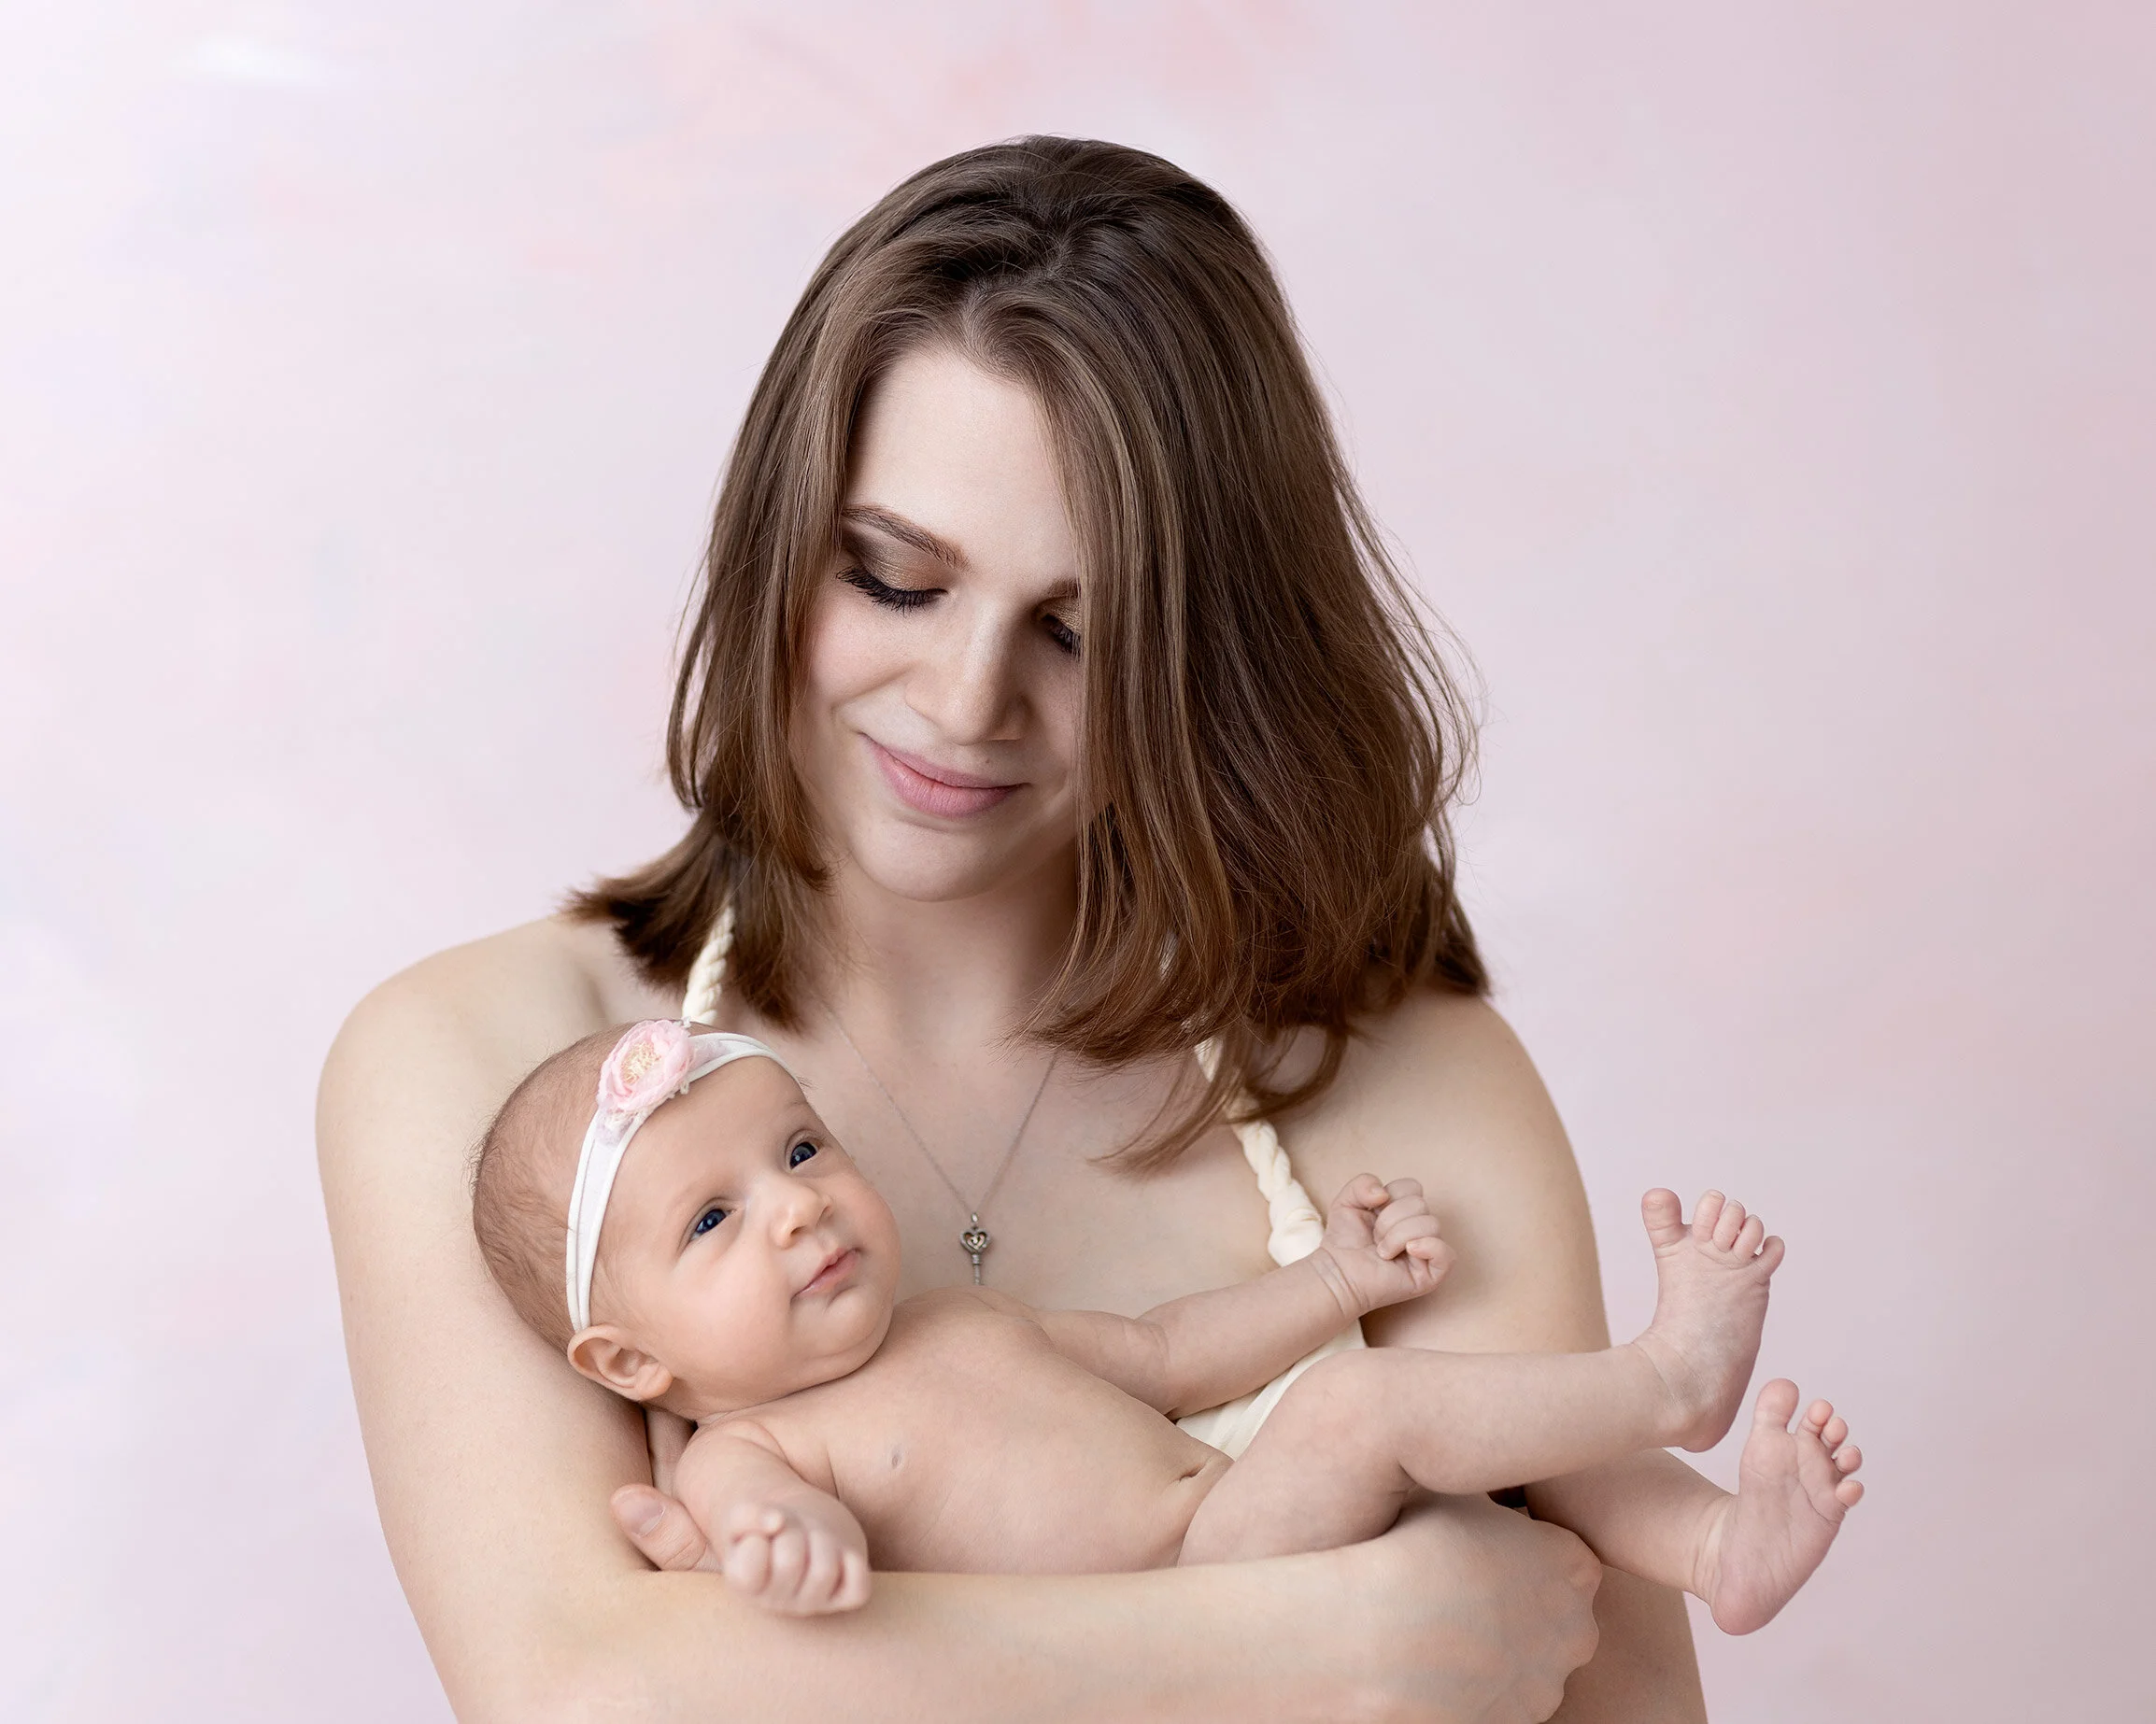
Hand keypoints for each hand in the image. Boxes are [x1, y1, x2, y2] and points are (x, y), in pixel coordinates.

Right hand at [715, 1494, 872, 1615]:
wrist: (799, 1525)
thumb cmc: (767, 1522)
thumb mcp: (744, 1513)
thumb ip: (747, 1514)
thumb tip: (777, 1522)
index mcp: (745, 1585)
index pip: (748, 1571)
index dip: (756, 1540)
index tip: (760, 1531)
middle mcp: (776, 1601)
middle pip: (790, 1563)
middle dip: (793, 1530)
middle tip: (791, 1526)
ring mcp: (813, 1602)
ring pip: (824, 1572)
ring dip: (823, 1538)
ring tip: (814, 1534)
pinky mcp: (847, 1596)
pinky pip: (858, 1589)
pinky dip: (853, 1563)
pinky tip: (839, 1550)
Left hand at [1318, 1174, 1454, 1314]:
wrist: (1338, 1273)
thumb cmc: (1345, 1240)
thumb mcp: (1347, 1201)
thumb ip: (1363, 1183)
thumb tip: (1383, 1193)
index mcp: (1405, 1211)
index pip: (1413, 1187)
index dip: (1391, 1196)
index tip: (1373, 1213)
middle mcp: (1419, 1229)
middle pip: (1420, 1205)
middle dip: (1389, 1220)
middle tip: (1375, 1238)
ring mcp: (1427, 1252)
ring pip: (1431, 1225)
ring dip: (1398, 1237)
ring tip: (1383, 1252)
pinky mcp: (1431, 1275)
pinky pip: (1447, 1255)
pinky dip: (1428, 1247)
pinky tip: (1408, 1251)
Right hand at [1339, 1494, 1603, 1722]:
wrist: (1377, 1639)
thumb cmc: (1413, 1551)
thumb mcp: (1455, 1490)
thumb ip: (1486, 1493)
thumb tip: (1473, 1475)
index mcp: (1573, 1565)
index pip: (1563, 1554)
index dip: (1517, 1547)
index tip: (1476, 1543)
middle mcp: (1575, 1631)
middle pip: (1551, 1612)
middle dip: (1512, 1602)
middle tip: (1451, 1583)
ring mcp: (1545, 1687)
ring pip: (1523, 1663)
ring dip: (1489, 1648)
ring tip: (1426, 1623)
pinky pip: (1494, 1701)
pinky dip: (1466, 1686)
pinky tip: (1422, 1660)